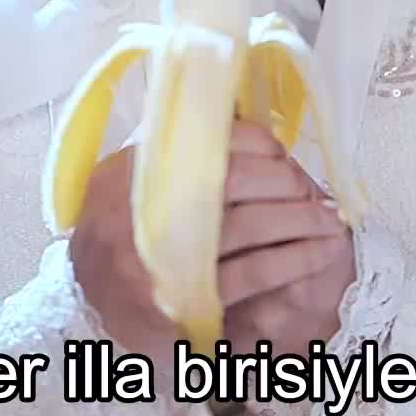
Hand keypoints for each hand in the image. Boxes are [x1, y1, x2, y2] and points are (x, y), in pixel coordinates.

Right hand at [67, 120, 354, 382]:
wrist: (85, 298)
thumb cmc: (120, 230)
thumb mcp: (133, 175)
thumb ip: (178, 148)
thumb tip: (239, 117)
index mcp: (139, 164)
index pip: (213, 138)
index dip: (261, 145)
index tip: (283, 157)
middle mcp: (146, 203)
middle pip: (237, 179)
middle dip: (288, 184)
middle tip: (315, 195)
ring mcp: (163, 254)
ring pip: (251, 225)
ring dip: (302, 221)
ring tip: (331, 223)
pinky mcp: (183, 298)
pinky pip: (251, 273)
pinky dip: (292, 261)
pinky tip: (317, 255)